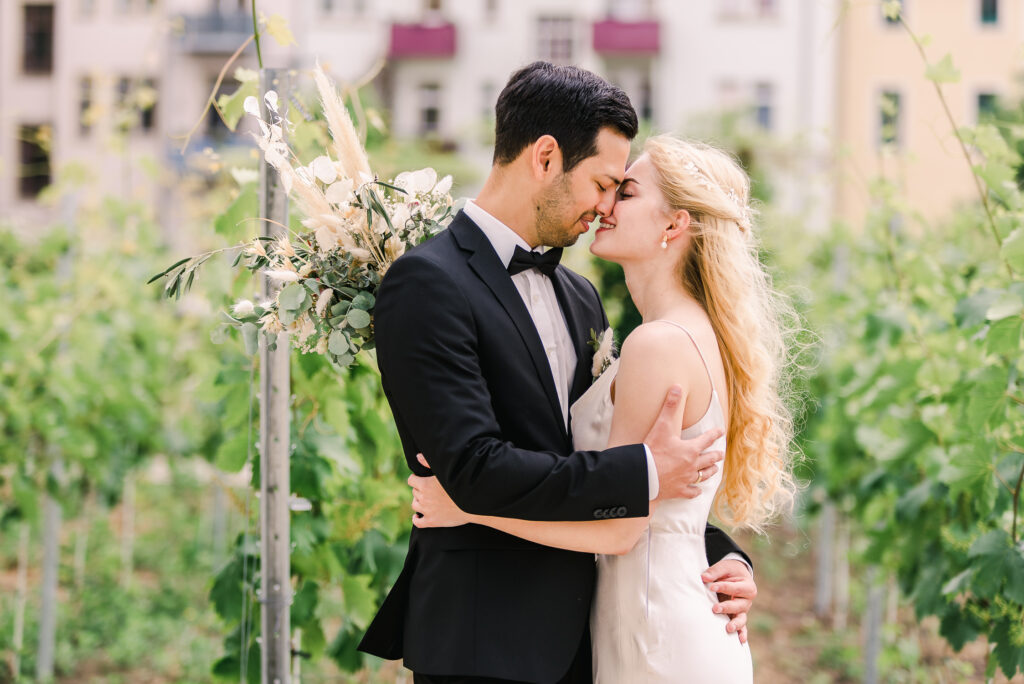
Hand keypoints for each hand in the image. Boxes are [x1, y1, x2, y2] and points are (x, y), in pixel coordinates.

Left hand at [408, 454, 471, 527]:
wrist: (474, 502)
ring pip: (414, 505)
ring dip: (419, 501)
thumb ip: (429, 463)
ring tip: (426, 500)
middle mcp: (423, 498)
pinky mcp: (432, 522)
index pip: (411, 480)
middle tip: (430, 489)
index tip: (421, 479)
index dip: (416, 479)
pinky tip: (418, 516)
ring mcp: (427, 511)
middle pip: (414, 492)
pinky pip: (417, 522)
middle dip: (420, 489)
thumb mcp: (445, 471)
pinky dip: (416, 519)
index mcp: (425, 484)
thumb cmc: (462, 483)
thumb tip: (418, 457)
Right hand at [645, 386, 724, 500]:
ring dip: (710, 471)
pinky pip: (692, 492)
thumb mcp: (662, 426)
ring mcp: (687, 479)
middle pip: (710, 459)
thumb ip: (670, 406)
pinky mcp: (679, 491)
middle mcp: (693, 464)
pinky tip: (697, 490)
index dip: (714, 434)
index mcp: (691, 449)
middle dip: (716, 455)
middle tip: (720, 453)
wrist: (645, 476)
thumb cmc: (654, 450)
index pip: (707, 439)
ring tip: (714, 469)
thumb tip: (677, 387)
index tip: (721, 431)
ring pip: (704, 475)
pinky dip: (696, 491)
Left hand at [702, 559, 755, 643]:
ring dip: (735, 624)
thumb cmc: (730, 572)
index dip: (723, 587)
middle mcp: (747, 600)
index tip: (711, 587)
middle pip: (739, 605)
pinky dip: (742, 634)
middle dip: (727, 607)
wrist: (737, 576)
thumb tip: (704, 578)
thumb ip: (715, 572)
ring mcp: (743, 610)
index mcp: (747, 586)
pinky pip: (742, 627)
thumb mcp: (725, 567)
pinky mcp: (739, 617)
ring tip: (728, 628)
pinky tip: (740, 641)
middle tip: (715, 609)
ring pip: (741, 618)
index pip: (735, 588)